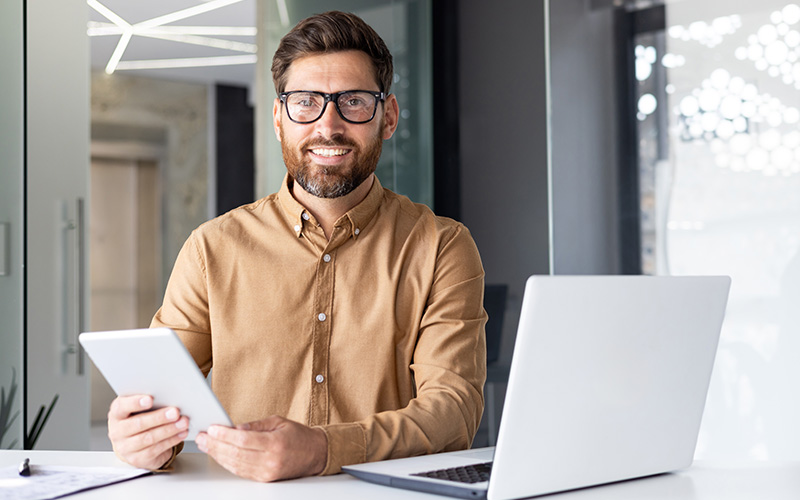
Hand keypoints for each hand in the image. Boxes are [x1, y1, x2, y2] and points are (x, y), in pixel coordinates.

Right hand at [107, 395, 188, 469]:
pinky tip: (181, 434)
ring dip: (169, 430)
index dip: (135, 403)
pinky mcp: (137, 459)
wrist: (134, 444)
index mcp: (117, 414)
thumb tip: (168, 396)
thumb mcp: (138, 409)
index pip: (121, 407)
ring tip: (183, 423)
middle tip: (175, 412)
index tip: (150, 399)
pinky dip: (171, 440)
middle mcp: (118, 431)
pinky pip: (156, 449)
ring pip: (149, 438)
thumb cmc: (138, 419)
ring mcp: (125, 447)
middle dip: (159, 417)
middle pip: (138, 424)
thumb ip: (148, 402)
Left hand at [195, 415, 327, 481]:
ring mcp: (267, 472)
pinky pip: (241, 472)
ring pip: (236, 465)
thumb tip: (235, 428)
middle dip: (215, 445)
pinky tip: (219, 455)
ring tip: (206, 445)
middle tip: (202, 437)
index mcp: (275, 443)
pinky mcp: (265, 479)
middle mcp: (270, 460)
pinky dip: (228, 463)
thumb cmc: (298, 436)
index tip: (212, 429)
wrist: (315, 454)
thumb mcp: (278, 421)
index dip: (225, 435)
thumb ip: (255, 425)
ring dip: (218, 455)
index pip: (243, 439)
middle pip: (236, 453)